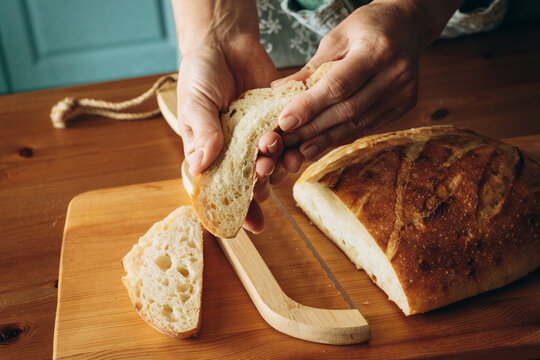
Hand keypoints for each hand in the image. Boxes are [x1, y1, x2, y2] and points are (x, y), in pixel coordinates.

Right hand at [176, 36, 278, 232]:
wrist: (225, 42)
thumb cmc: (200, 74)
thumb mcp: (194, 102)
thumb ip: (201, 132)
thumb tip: (202, 165)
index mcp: (212, 154)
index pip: (224, 189)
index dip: (237, 209)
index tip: (250, 226)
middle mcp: (237, 152)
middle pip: (253, 181)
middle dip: (260, 181)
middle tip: (262, 167)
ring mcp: (259, 138)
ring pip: (275, 164)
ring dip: (278, 163)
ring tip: (275, 147)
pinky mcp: (279, 121)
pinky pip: (290, 140)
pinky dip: (294, 144)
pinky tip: (295, 141)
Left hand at [265, 0, 459, 171]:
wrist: (407, 25)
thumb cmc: (367, 27)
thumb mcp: (337, 38)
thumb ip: (311, 68)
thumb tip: (278, 90)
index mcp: (377, 50)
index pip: (338, 85)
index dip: (310, 106)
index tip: (285, 121)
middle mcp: (395, 74)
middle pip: (348, 110)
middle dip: (313, 128)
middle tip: (287, 140)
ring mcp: (403, 92)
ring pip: (359, 124)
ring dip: (327, 139)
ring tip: (301, 150)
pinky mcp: (405, 105)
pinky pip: (369, 126)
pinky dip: (344, 136)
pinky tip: (324, 144)